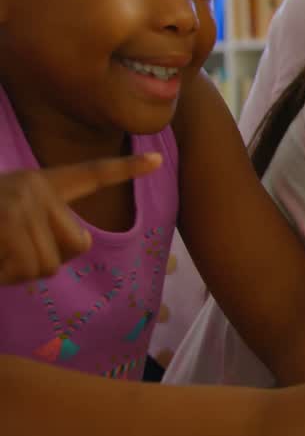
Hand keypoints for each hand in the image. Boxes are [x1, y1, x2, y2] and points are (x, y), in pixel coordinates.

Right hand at [0, 153, 161, 284]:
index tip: (158, 160)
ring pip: (50, 264)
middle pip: (79, 244)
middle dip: (47, 261)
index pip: (92, 174)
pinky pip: (27, 269)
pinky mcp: (10, 221)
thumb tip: (74, 248)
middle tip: (9, 253)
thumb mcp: (8, 219)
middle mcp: (37, 187)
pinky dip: (6, 276)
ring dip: (19, 272)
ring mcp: (24, 202)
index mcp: (41, 183)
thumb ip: (44, 228)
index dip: (126, 168)